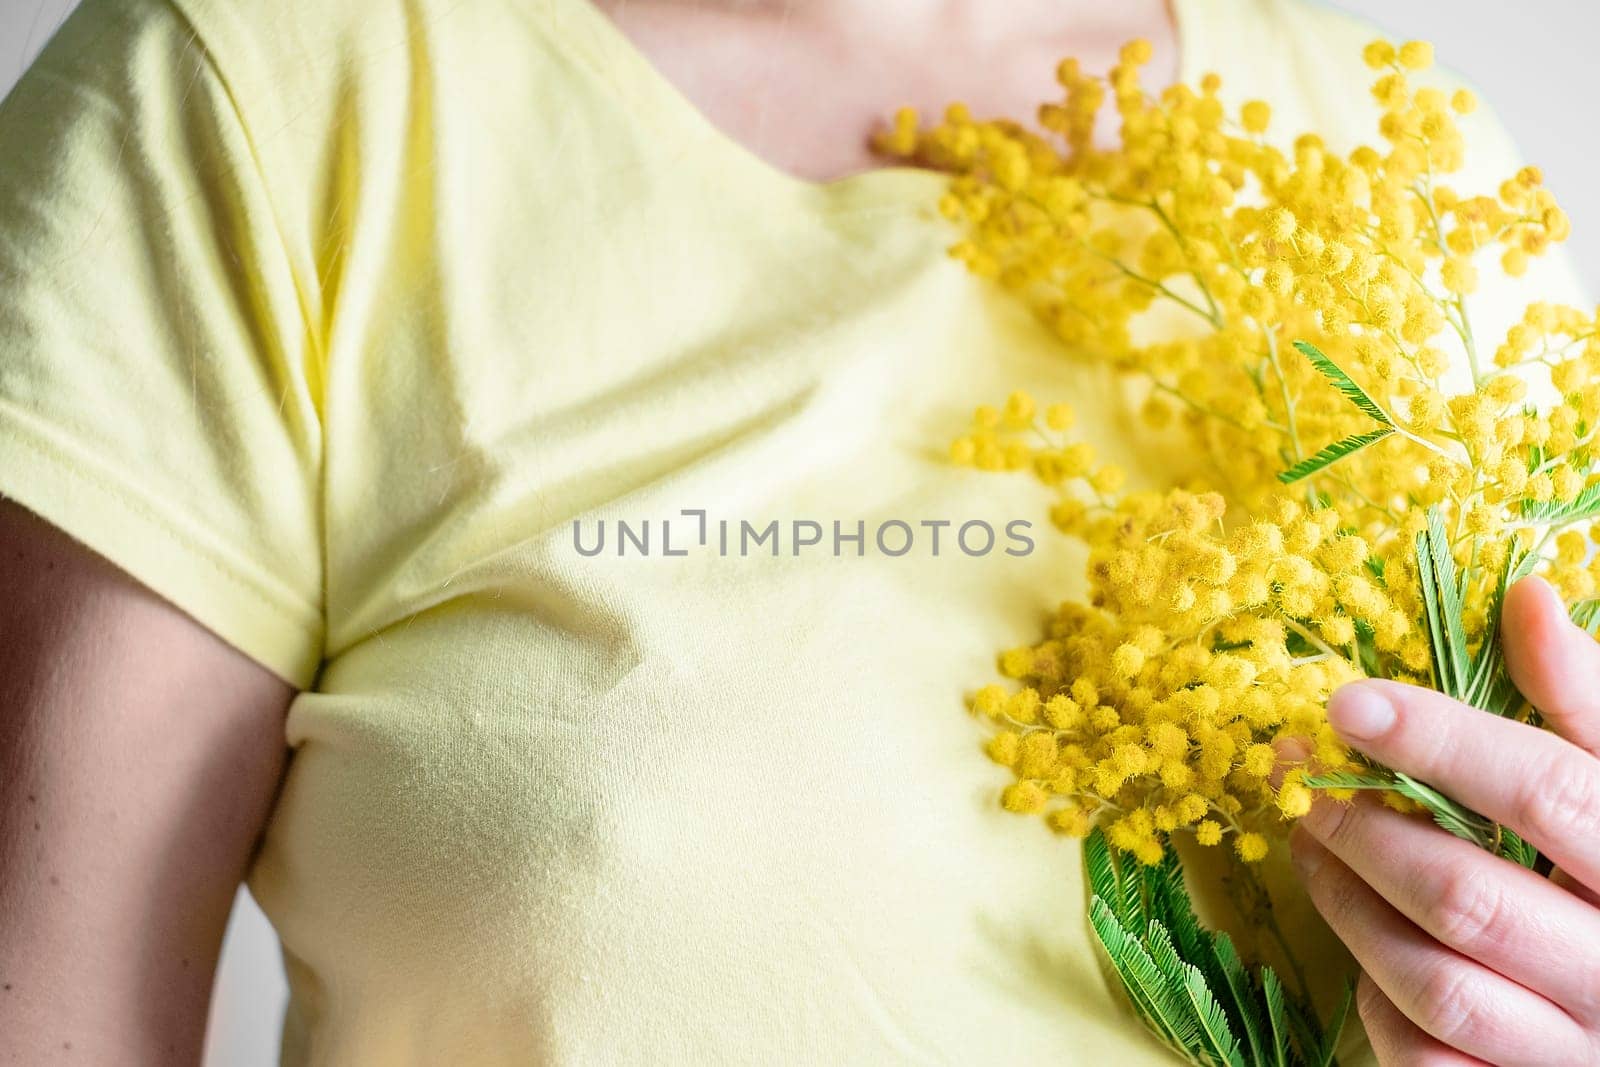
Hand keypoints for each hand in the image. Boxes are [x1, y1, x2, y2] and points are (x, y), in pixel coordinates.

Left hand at [1293, 576, 1599, 1066]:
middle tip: (1302, 781)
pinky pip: (1427, 1058)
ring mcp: (1580, 1046)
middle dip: (1363, 830)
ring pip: (1433, 980)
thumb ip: (1583, 701)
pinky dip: (1377, 999)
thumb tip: (1524, 598)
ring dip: (1347, 903)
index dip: (1443, 743)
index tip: (1348, 703)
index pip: (1550, 794)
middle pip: (1467, 895)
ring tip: (1310, 843)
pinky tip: (1367, 944)